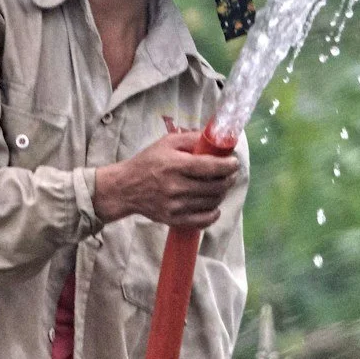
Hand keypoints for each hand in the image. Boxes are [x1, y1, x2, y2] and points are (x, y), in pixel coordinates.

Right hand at [93, 128, 240, 229]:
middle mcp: (176, 186)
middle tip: (229, 174)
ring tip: (219, 186)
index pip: (210, 167)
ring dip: (221, 194)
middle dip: (228, 179)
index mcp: (175, 165)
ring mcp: (175, 205)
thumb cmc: (147, 162)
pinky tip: (213, 206)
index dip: (228, 165)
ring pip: (211, 202)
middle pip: (215, 187)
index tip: (234, 163)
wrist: (125, 188)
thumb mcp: (166, 143)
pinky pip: (202, 221)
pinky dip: (213, 214)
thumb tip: (215, 137)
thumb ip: (191, 138)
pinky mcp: (173, 219)